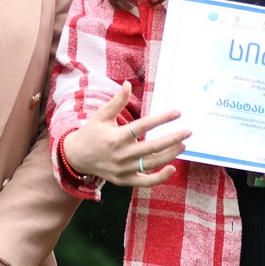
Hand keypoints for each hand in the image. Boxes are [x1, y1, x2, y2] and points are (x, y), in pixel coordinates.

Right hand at [60, 81, 189, 187]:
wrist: (76, 158)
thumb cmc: (90, 133)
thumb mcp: (101, 116)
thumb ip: (116, 102)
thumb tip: (127, 84)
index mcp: (115, 137)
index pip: (143, 127)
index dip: (161, 119)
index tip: (177, 113)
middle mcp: (120, 155)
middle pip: (152, 147)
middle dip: (172, 139)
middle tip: (188, 131)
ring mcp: (122, 169)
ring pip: (151, 164)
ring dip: (170, 155)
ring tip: (183, 144)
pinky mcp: (123, 180)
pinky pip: (145, 181)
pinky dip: (159, 178)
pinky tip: (172, 168)